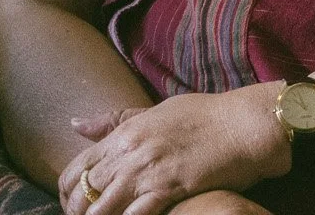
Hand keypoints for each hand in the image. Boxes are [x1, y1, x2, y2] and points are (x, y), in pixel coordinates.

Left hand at [58, 85, 285, 214]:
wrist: (248, 122)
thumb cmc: (208, 115)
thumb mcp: (158, 111)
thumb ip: (117, 120)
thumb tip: (75, 123)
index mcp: (126, 132)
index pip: (75, 169)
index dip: (67, 193)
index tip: (75, 204)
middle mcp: (131, 151)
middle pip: (82, 193)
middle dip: (78, 212)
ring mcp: (150, 170)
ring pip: (101, 210)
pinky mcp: (171, 188)